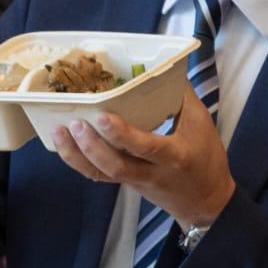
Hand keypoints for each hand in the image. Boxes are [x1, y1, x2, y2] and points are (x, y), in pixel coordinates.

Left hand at [50, 89, 235, 228]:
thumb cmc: (207, 159)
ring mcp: (135, 181)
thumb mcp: (202, 124)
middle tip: (74, 122)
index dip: (122, 135)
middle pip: (116, 166)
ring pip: (101, 174)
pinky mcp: (126, 183)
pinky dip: (79, 160)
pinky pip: (99, 175)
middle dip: (91, 146)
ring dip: (77, 155)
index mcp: (175, 156)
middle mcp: (152, 172)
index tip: (102, 116)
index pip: (146, 148)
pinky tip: (64, 143)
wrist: (205, 201)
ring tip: (60, 131)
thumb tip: (164, 66)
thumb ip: (182, 96)